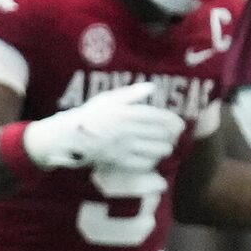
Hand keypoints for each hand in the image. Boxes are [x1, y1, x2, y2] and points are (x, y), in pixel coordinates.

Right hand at [25, 79, 185, 170]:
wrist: (71, 136)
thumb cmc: (91, 114)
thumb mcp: (109, 98)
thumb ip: (132, 93)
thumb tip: (152, 87)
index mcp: (127, 113)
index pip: (158, 117)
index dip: (172, 121)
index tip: (179, 123)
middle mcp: (128, 130)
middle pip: (161, 134)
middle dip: (171, 136)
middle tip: (173, 136)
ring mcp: (125, 147)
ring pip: (156, 150)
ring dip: (164, 149)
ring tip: (164, 147)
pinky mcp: (120, 161)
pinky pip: (144, 163)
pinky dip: (152, 161)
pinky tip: (151, 157)